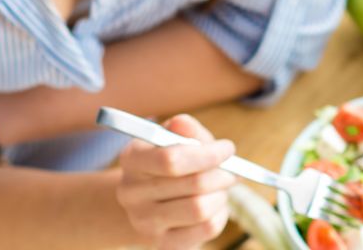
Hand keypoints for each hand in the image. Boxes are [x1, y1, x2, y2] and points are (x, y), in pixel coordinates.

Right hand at [115, 114, 235, 248]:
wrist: (147, 202)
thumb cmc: (167, 163)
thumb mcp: (174, 138)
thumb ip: (184, 129)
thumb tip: (183, 124)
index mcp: (132, 159)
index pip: (170, 159)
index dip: (207, 154)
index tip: (227, 149)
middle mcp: (131, 193)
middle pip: (192, 185)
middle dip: (221, 174)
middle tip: (231, 170)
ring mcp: (144, 222)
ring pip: (200, 209)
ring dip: (221, 195)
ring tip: (220, 187)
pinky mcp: (163, 244)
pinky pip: (206, 229)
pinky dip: (220, 214)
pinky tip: (214, 205)